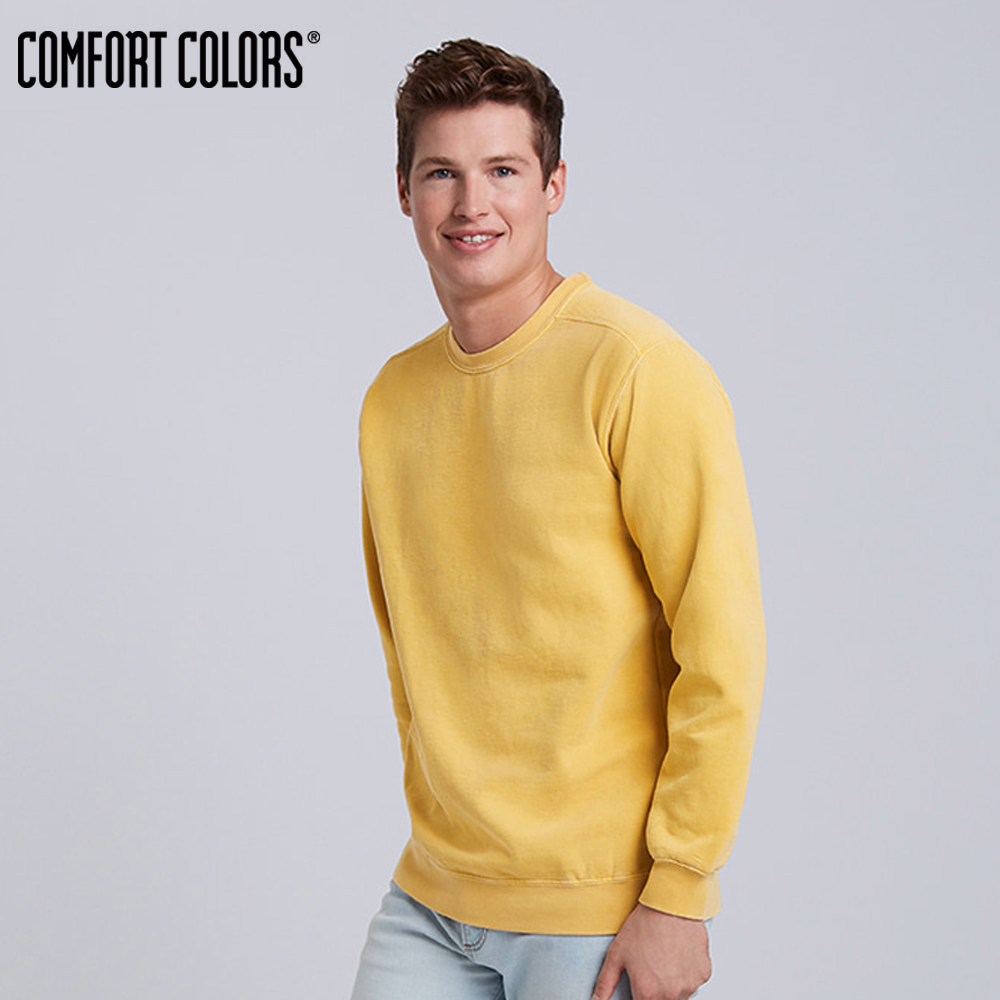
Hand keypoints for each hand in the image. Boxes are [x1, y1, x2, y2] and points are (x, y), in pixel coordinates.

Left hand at [591, 903, 710, 999]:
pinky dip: (687, 973)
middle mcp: (671, 994)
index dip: (640, 993)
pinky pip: (694, 981)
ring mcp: (690, 985)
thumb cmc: (644, 926)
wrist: (670, 904)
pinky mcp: (703, 974)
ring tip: (664, 958)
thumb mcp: (617, 953)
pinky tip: (678, 954)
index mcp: (648, 993)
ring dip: (672, 984)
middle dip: (655, 990)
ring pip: (680, 995)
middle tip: (651, 966)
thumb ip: (605, 983)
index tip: (640, 981)